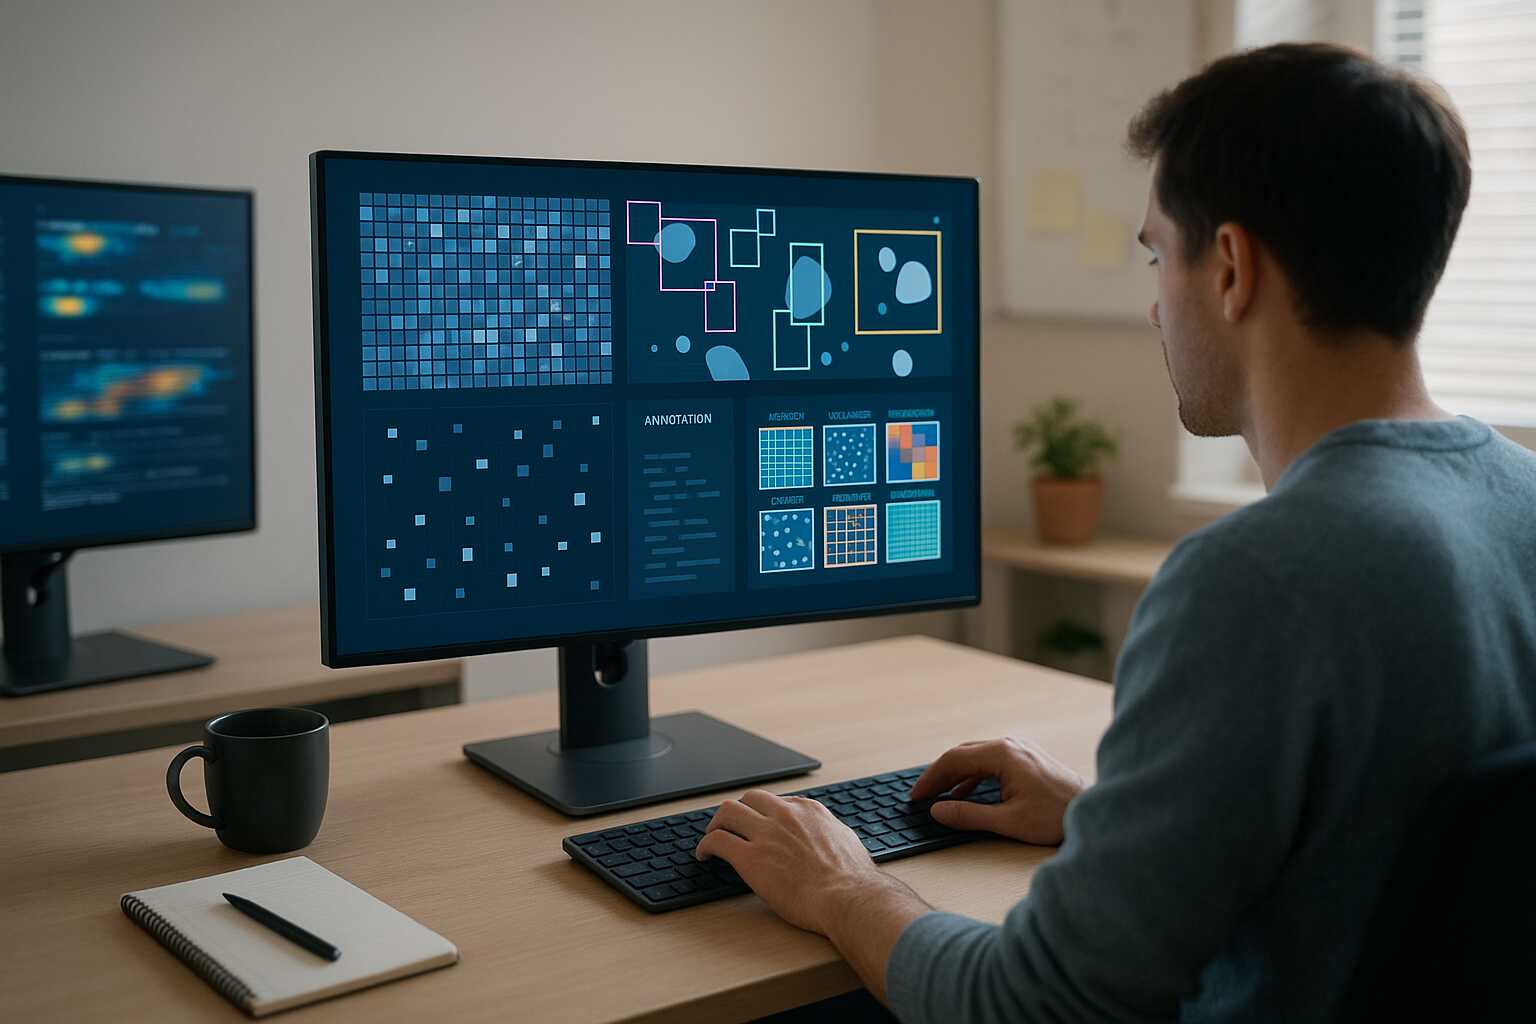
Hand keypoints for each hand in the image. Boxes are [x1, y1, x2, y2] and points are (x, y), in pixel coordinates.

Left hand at [696, 789, 903, 934]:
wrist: (848, 898)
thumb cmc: (853, 879)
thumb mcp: (845, 840)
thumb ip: (829, 832)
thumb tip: (827, 836)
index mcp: (808, 810)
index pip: (776, 801)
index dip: (762, 813)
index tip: (757, 824)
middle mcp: (785, 815)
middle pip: (748, 798)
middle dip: (737, 812)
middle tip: (730, 827)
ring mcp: (766, 834)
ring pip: (727, 812)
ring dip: (717, 823)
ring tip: (712, 837)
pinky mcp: (750, 858)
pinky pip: (717, 841)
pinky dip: (705, 845)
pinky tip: (704, 855)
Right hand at [909, 738, 1084, 844]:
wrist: (1094, 811)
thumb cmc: (1055, 816)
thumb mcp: (1008, 821)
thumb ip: (969, 815)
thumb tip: (938, 810)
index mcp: (1002, 754)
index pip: (954, 759)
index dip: (931, 778)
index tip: (916, 796)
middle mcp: (1010, 745)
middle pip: (962, 754)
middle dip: (939, 775)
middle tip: (921, 796)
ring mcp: (1020, 749)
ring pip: (976, 757)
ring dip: (955, 775)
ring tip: (939, 796)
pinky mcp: (1027, 758)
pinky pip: (990, 761)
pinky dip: (973, 776)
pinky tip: (966, 793)